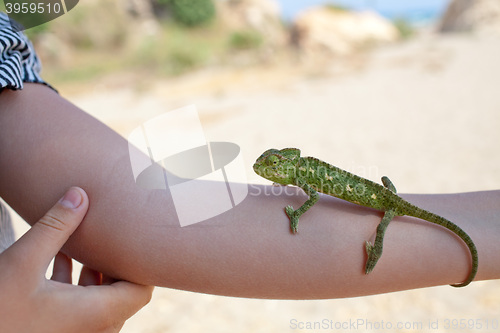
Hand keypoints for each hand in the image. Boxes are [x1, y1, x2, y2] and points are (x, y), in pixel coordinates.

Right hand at [0, 187, 152, 332]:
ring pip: (101, 299)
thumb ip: (55, 227)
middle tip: (114, 233)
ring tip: (88, 241)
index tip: (135, 236)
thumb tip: (80, 193)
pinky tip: (61, 257)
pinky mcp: (59, 331)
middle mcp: (94, 329)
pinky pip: (81, 306)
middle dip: (117, 262)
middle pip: (124, 293)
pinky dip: (78, 283)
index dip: (143, 263)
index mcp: (96, 314)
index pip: (141, 290)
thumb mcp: (23, 261)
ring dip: (96, 271)